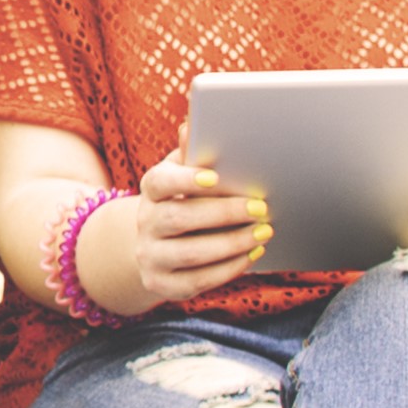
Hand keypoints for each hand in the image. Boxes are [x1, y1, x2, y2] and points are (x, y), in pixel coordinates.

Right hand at [86, 153, 272, 317]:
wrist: (157, 246)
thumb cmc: (182, 200)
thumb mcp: (183, 175)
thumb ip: (190, 154)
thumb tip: (192, 123)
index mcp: (150, 191)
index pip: (159, 182)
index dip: (185, 180)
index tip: (215, 177)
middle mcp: (145, 223)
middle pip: (180, 218)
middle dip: (224, 213)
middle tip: (261, 207)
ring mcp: (150, 256)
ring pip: (191, 253)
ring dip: (232, 243)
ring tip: (263, 233)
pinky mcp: (162, 284)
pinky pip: (197, 281)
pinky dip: (228, 269)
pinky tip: (251, 255)